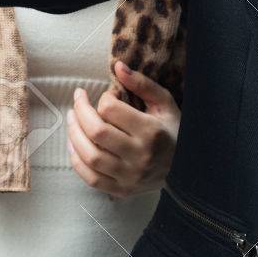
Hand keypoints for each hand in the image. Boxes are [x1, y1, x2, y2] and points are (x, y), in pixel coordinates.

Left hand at [66, 61, 179, 197]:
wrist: (186, 169)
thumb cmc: (173, 130)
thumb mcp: (164, 103)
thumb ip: (142, 84)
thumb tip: (117, 66)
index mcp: (150, 131)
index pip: (111, 110)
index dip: (103, 97)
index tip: (109, 95)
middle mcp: (139, 156)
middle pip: (96, 132)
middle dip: (79, 111)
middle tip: (77, 99)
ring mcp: (129, 176)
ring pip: (89, 156)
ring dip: (73, 134)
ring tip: (71, 119)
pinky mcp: (122, 190)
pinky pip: (90, 178)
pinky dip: (76, 161)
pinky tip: (74, 144)